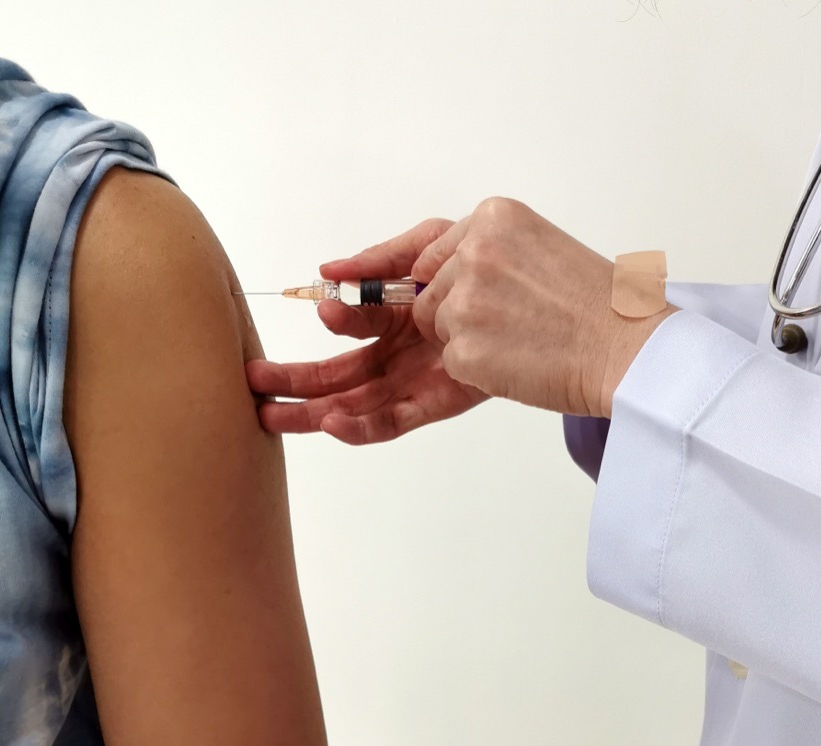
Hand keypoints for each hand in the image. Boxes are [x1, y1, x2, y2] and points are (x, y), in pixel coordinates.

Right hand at [245, 218, 489, 443]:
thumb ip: (385, 257)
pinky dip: (361, 426)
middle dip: (296, 379)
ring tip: (270, 415)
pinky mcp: (439, 404)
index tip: (318, 309)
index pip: (352, 324)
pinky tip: (332, 423)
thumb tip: (328, 272)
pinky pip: (393, 420)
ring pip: (356, 401)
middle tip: (252, 383)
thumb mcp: (438, 246)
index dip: (331, 321)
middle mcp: (403, 350)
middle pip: (340, 372)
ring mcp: (419, 380)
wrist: (568, 312)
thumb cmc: (503, 271)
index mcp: (399, 315)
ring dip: (312, 408)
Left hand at [409, 198, 674, 417]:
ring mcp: (465, 303)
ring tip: (523, 342)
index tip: (464, 293)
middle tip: (515, 325)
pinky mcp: (464, 350)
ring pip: (440, 329)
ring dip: (471, 341)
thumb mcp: (545, 247)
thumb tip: (449, 274)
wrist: (627, 349)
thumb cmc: (602, 307)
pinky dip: (481, 371)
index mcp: (495, 219)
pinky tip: (522, 362)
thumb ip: (494, 252)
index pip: (435, 252)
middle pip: (433, 293)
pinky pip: (453, 363)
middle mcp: (474, 253)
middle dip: (462, 313)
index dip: (448, 281)